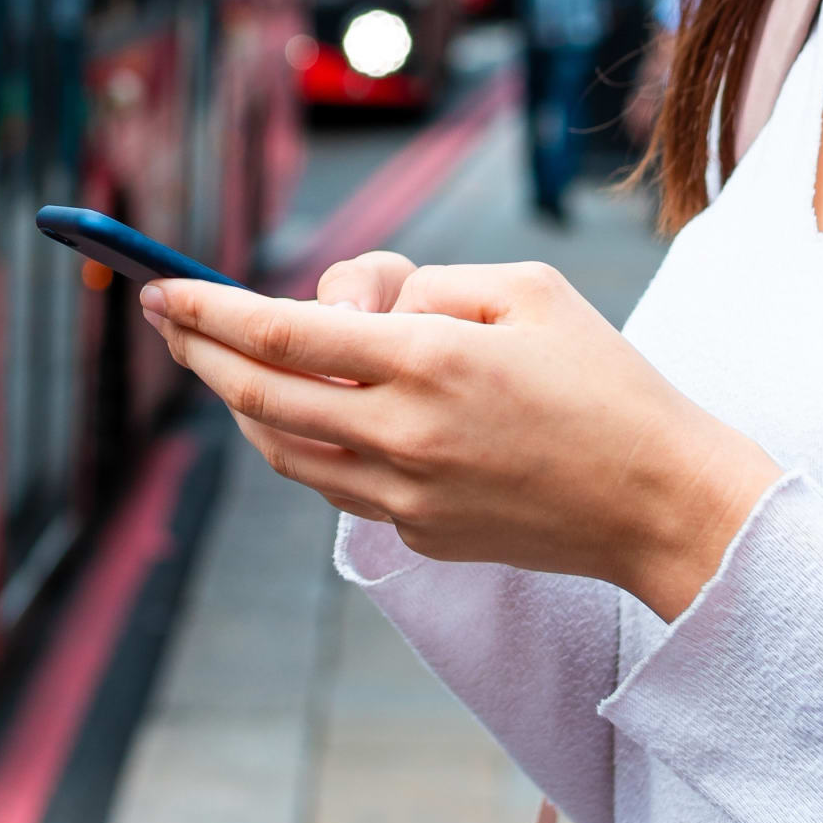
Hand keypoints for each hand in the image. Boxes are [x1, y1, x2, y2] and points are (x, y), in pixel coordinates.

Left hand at [140, 262, 779, 622]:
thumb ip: (427, 287)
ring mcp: (404, 496)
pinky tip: (309, 414)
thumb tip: (351, 309)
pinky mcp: (418, 535)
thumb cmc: (604, 380)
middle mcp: (402, 434)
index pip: (280, 331)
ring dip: (243, 402)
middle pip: (257, 393)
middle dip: (198, 351)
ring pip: (282, 448)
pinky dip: (307, 443)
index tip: (162, 288)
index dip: (208, 309)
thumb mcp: (526, 291)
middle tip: (164, 319)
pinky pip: (336, 483)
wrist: (660, 503)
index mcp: (429, 361)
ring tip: (227, 362)